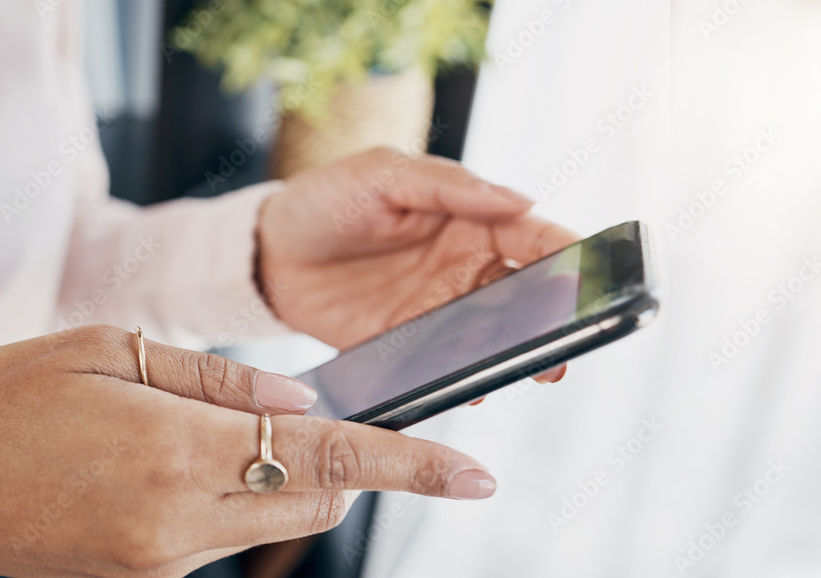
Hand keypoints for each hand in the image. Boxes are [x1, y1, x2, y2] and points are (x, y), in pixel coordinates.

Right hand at [0, 325, 495, 576]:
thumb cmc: (6, 396)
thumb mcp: (108, 349)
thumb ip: (219, 379)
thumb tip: (305, 396)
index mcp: (174, 453)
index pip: (328, 455)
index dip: (411, 465)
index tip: (475, 472)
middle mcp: (179, 526)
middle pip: (315, 495)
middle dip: (341, 457)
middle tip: (313, 412)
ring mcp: (162, 566)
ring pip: (274, 519)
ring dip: (280, 474)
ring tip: (212, 429)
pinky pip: (223, 538)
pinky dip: (230, 496)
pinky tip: (172, 462)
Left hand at [258, 147, 579, 382]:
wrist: (267, 251)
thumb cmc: (325, 199)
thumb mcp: (382, 175)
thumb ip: (448, 186)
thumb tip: (521, 199)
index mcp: (465, 219)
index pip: (529, 235)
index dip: (566, 252)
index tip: (598, 273)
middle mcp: (460, 266)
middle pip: (524, 292)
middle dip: (555, 313)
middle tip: (575, 336)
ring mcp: (435, 309)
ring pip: (494, 332)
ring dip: (520, 350)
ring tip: (541, 369)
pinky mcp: (405, 343)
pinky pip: (446, 363)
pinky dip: (466, 377)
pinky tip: (476, 387)